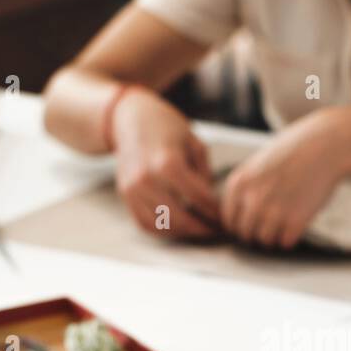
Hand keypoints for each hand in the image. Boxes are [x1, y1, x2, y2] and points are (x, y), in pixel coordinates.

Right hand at [114, 88, 222, 241]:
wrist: (129, 118)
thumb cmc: (166, 127)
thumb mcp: (194, 143)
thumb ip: (204, 174)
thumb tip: (210, 203)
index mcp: (167, 163)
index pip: (199, 198)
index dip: (215, 211)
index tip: (224, 217)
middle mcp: (147, 178)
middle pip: (181, 218)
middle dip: (201, 228)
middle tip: (214, 229)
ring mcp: (133, 189)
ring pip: (162, 225)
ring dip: (183, 232)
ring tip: (198, 229)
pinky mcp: (125, 194)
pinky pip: (145, 223)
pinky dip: (163, 230)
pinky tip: (178, 227)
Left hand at [221, 108, 350, 249]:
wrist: (325, 145)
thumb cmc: (294, 151)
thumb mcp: (258, 164)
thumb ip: (246, 188)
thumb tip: (242, 216)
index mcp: (239, 183)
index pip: (229, 220)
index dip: (240, 224)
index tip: (252, 222)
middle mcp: (252, 200)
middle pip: (246, 234)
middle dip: (257, 232)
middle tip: (271, 224)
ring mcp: (273, 212)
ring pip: (265, 241)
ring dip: (275, 236)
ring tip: (285, 222)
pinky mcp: (295, 221)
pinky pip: (286, 242)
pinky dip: (292, 236)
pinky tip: (298, 222)